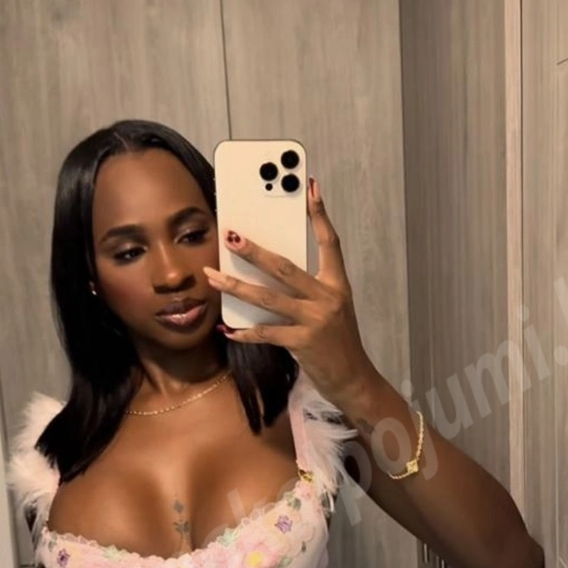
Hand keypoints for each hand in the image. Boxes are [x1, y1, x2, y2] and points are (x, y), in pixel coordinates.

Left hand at [203, 177, 372, 405]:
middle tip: (230, 235)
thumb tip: (272, 274)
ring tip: (213, 276)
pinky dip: (244, 332)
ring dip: (236, 286)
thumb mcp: (333, 310)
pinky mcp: (303, 343)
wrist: (354, 380)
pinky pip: (266, 333)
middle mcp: (328, 298)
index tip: (311, 187)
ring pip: (267, 298)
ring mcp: (315, 320)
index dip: (320, 214)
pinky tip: (228, 330)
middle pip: (285, 266)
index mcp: (337, 285)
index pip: (330, 242)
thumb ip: (310, 291)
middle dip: (254, 250)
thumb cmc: (339, 344)